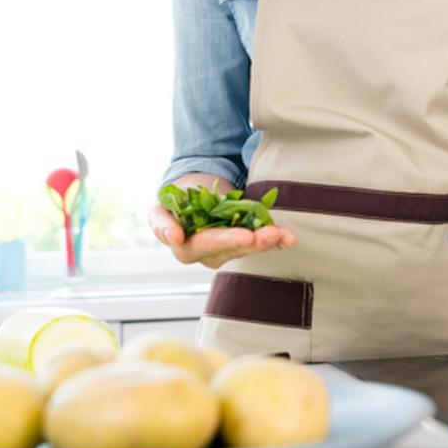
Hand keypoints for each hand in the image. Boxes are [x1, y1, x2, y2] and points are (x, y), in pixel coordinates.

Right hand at [149, 172, 296, 268]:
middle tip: (270, 234)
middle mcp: (210, 253)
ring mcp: (228, 248)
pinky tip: (288, 237)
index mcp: (187, 247)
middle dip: (253, 241)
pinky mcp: (243, 240)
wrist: (188, 193)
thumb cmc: (172, 203)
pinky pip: (260, 242)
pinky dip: (276, 240)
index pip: (207, 244)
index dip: (226, 239)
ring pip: (249, 247)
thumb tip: (175, 237)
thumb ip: (163, 224)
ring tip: (285, 235)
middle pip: (233, 249)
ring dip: (269, 242)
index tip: (245, 235)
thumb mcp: (160, 211)